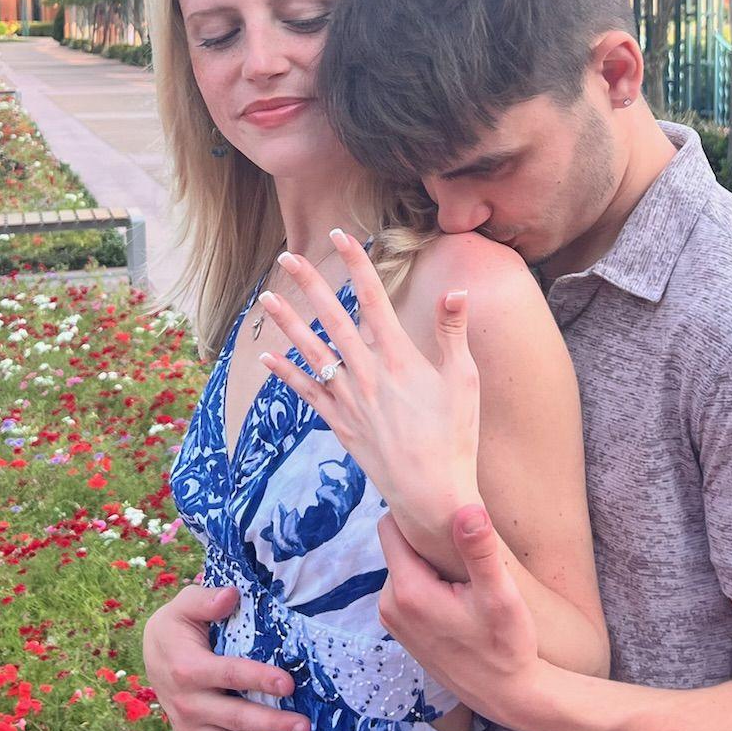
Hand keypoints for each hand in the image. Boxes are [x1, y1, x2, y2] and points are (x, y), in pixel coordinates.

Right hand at [140, 585, 307, 730]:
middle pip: (234, 719)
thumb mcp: (185, 605)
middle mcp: (188, 705)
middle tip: (305, 730)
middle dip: (271, 726)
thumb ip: (206, 599)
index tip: (288, 684)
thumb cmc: (178, 627)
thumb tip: (230, 595)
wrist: (151, 655)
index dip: (258, 679)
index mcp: (187, 669)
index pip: (229, 675)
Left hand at [258, 229, 479, 544]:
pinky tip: (268, 358)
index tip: (341, 236)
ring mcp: (350, 399)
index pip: (374, 299)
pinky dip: (287, 374)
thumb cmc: (455, 437)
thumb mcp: (464, 381)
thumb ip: (454, 333)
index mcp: (399, 358)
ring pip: (312, 352)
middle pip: (334, 319)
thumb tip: (457, 290)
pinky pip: (308, 394)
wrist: (432, 494)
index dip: (356, 264)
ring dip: (289, 323)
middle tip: (288, 255)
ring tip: (267, 297)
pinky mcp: (340, 424)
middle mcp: (368, 374)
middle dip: (310, 284)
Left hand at [377, 507, 556, 730]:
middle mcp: (389, 606)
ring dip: (428, 565)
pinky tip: (456, 597)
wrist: (507, 695)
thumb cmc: (507, 646)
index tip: (444, 515)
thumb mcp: (500, 595)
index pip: (389, 528)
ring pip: (403, 567)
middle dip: (425, 542)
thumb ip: (479, 550)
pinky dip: (427, 584)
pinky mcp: (402, 631)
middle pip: (397, 547)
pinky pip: (407, 589)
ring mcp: (393, 621)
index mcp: (406, 591)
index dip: (415, 515)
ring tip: (463, 577)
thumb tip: (468, 509)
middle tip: (462, 551)